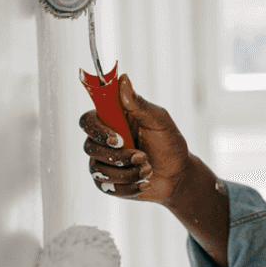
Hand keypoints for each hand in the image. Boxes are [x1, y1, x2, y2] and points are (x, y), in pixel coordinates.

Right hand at [79, 74, 193, 203]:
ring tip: (148, 169)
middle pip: (89, 147)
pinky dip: (129, 186)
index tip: (117, 139)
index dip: (97, 130)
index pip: (87, 121)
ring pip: (98, 170)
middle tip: (143, 157)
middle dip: (118, 156)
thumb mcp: (160, 122)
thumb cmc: (169, 144)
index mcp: (111, 121)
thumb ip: (140, 104)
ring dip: (127, 172)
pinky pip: (106, 187)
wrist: (178, 176)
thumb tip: (123, 79)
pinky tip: (144, 182)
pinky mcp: (107, 183)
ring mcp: (102, 162)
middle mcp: (102, 141)